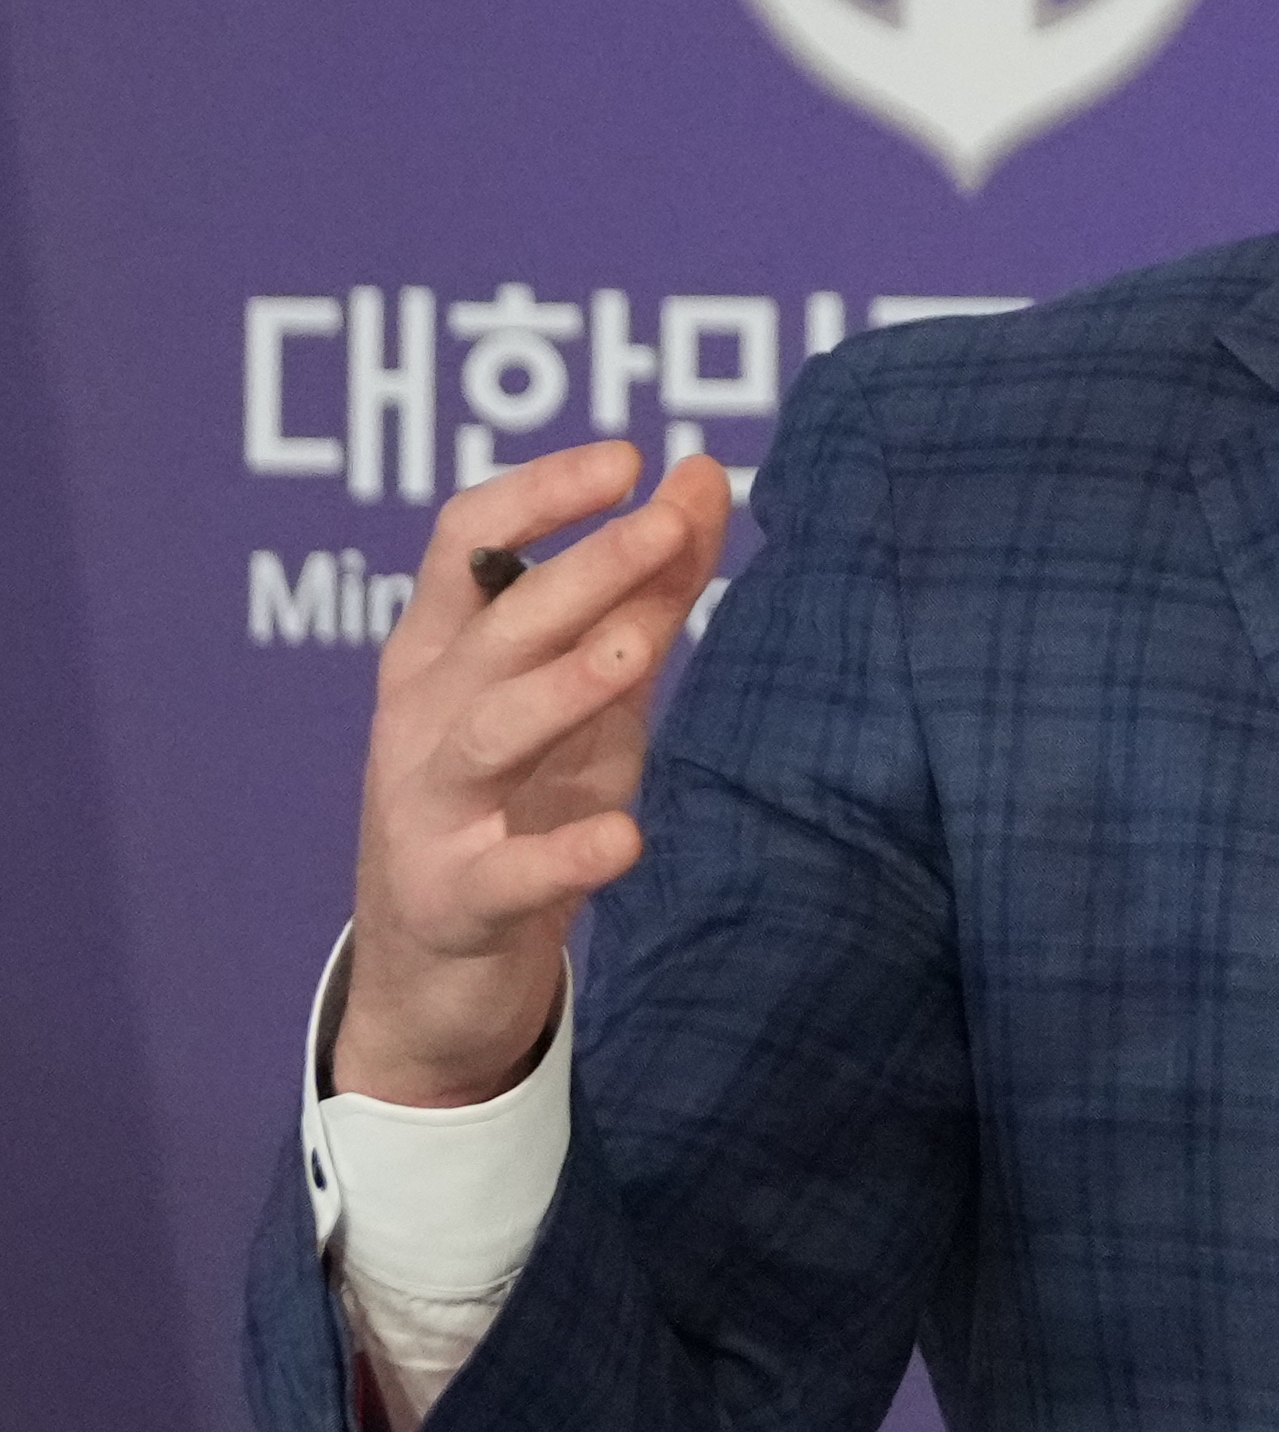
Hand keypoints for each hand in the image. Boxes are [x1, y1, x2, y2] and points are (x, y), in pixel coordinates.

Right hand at [330, 441, 732, 1105]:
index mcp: (443, 648)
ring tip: (639, 650)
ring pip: (489, 732)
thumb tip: (701, 477)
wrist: (431, 973)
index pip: (468, 542)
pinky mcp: (456, 900)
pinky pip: (506, 874)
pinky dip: (562, 857)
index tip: (629, 458)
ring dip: (563, 686)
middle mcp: (423, 715)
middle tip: (665, 524)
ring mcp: (430, 809)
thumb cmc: (521, 797)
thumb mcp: (589, 688)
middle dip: (583, 571)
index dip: (541, 493)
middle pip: (498, 626)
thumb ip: (646, 589)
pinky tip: (622, 840)